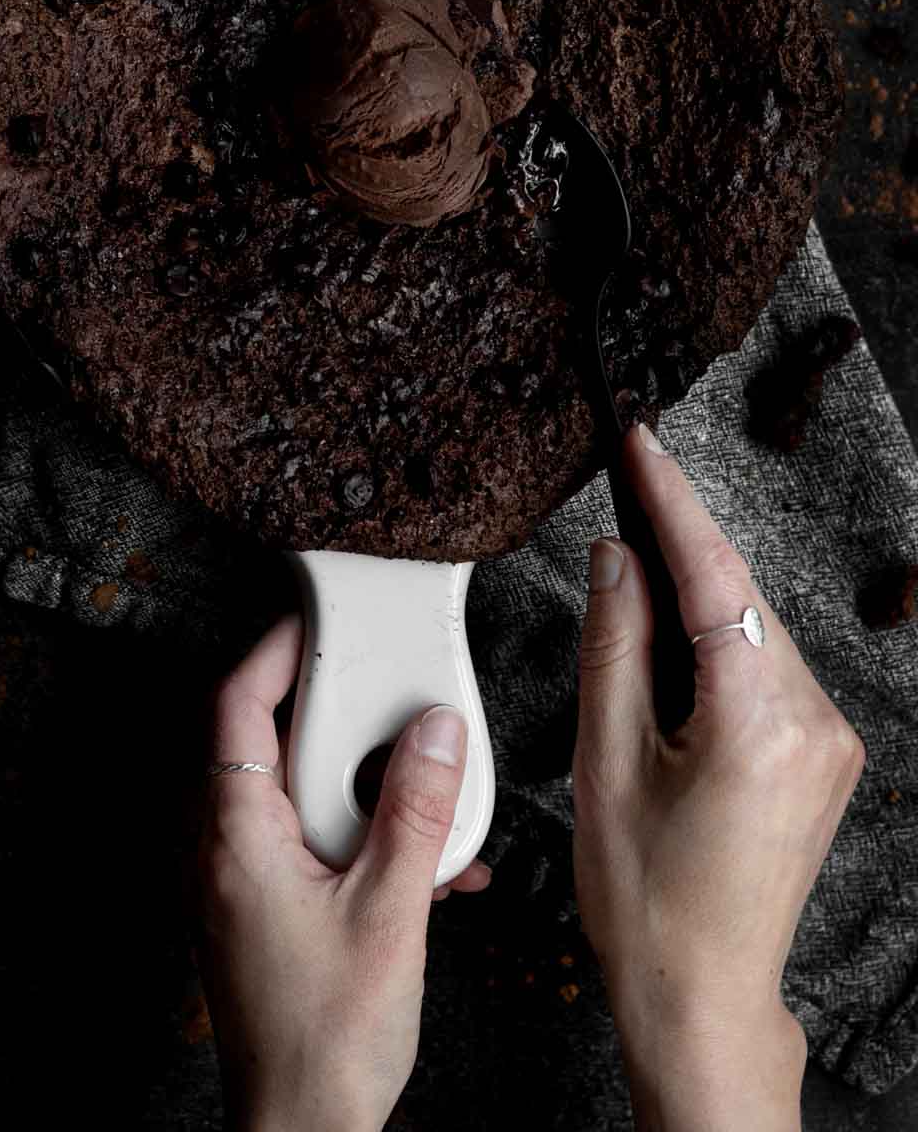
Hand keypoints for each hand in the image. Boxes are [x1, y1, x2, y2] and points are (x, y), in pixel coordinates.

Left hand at [197, 614, 489, 1131]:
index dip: (273, 651)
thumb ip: (415, 812)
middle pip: (268, 741)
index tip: (315, 618)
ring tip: (426, 796)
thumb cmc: (329, 1039)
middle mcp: (223, 852)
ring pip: (298, 796)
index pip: (235, 706)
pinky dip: (363, 840)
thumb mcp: (391, 911)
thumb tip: (435, 730)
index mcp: (235, 836)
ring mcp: (240, 885)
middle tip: (390, 693)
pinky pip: (310, 846)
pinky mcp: (265, 914)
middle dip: (340, 719)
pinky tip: (429, 868)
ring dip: (363, 789)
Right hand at [573, 424, 864, 1131]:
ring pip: (750, 629)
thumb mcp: (606, 761)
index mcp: (758, 722)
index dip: (671, 501)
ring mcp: (829, 739)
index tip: (641, 444)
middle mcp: (814, 721)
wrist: (704, 991)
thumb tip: (616, 555)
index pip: (713, 578)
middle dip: (675, 550)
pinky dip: (714, 646)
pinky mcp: (825, 753)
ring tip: (628, 594)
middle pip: (735, 598)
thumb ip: (614, 644)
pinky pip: (764, 667)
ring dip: (693, 602)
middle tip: (617, 500)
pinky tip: (668, 657)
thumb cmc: (646, 898)